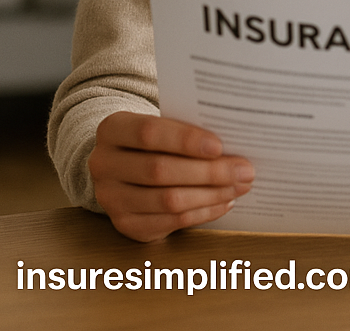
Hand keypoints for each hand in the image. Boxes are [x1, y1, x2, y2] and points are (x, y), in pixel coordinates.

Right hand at [88, 111, 254, 241]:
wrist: (124, 162)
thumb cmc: (155, 138)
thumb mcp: (163, 124)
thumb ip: (188, 130)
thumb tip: (235, 141)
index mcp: (112, 129)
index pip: (149, 133)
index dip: (185, 140)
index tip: (220, 145)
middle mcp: (104, 164)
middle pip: (160, 171)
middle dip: (209, 172)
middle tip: (245, 170)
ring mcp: (111, 198)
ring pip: (167, 200)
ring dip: (211, 195)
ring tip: (240, 186)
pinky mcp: (125, 224)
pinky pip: (170, 222)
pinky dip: (203, 212)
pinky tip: (225, 201)